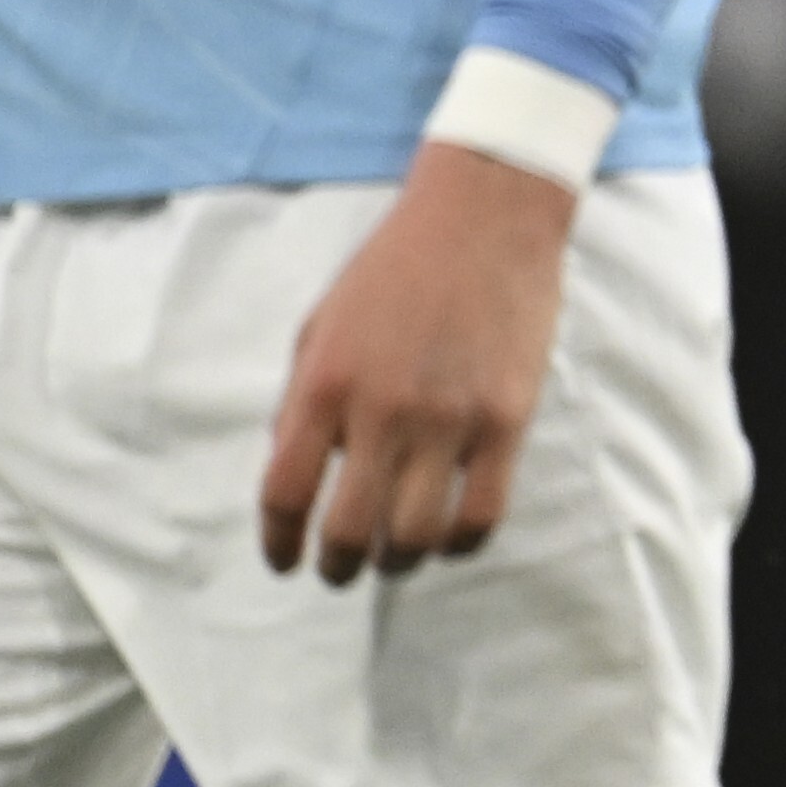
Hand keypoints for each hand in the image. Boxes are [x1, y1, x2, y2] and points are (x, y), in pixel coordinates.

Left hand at [257, 142, 577, 585]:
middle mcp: (382, 408)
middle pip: (349, 529)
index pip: (286, 491)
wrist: (485, 215)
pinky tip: (450, 535)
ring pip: (415, 533)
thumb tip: (294, 467)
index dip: (279, 542)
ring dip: (399, 560)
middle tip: (341, 571)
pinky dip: (460, 541)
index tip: (284, 561)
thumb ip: (302, 398)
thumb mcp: (322, 324)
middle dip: (338, 566)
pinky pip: (482, 513)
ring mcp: (448, 417)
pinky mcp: (506, 420)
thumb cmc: (395, 267)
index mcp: (325, 382)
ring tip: (397, 555)